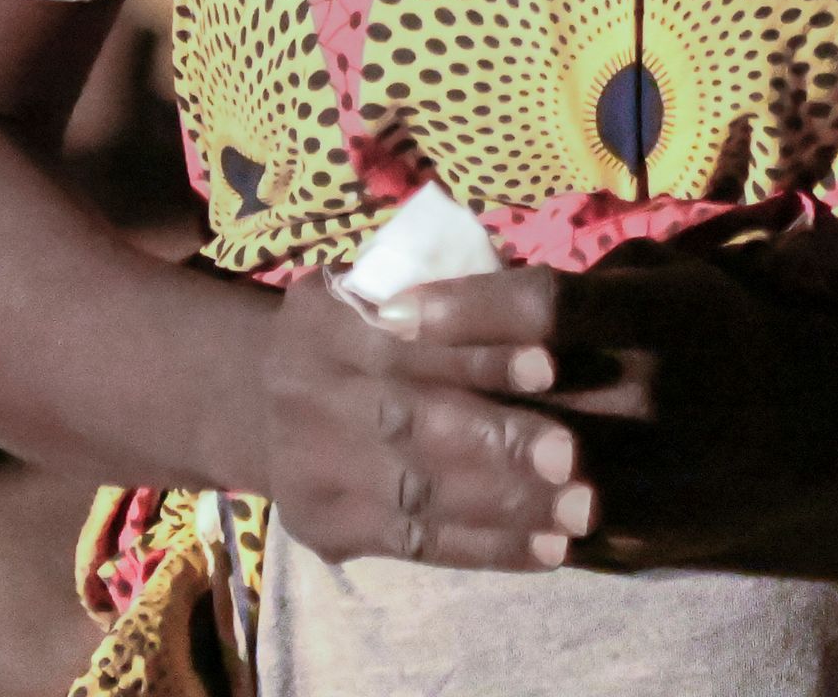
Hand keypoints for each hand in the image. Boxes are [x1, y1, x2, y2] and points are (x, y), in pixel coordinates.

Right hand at [251, 267, 588, 569]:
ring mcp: (307, 466)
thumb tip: (538, 294)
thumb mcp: (380, 286)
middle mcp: (304, 390)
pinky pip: (415, 543)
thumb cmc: (361, 328)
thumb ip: (441, 286)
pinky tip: (548, 551)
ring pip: (418, 492)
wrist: (258, 398)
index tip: (550, 367)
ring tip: (579, 511)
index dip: (477, 354)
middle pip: (408, 422)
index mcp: (323, 317)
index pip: (407, 339)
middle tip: (574, 458)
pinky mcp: (323, 525)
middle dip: (496, 442)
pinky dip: (488, 549)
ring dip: (507, 506)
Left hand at [406, 249, 837, 566]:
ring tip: (388, 433)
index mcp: (662, 322)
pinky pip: (547, 524)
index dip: (463, 306)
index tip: (396, 306)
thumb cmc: (717, 332)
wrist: (804, 429)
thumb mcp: (669, 278)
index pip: (546, 308)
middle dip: (435, 381)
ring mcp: (652, 478)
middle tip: (366, 368)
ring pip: (524, 471)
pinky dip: (494, 507)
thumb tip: (482, 273)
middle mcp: (657, 399)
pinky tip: (442, 487)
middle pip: (521, 396)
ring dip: (451, 452)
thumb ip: (584, 279)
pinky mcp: (643, 538)